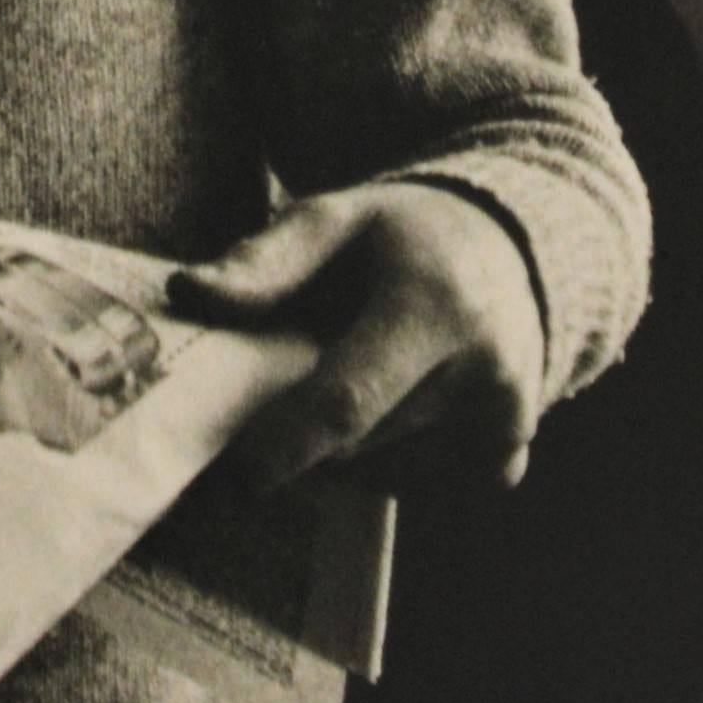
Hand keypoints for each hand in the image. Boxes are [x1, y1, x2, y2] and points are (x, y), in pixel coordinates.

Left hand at [170, 182, 547, 492]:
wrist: (514, 244)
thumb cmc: (405, 234)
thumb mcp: (337, 220)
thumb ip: (263, 261)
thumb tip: (187, 293)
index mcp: (433, 307)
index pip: (346, 403)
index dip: (283, 446)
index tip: (239, 472)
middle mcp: (483, 369)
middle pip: (358, 441)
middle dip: (309, 432)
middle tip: (289, 387)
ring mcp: (504, 415)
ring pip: (384, 467)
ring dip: (349, 445)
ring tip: (355, 375)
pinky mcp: (510, 445)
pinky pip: (421, 481)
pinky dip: (391, 459)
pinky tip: (396, 405)